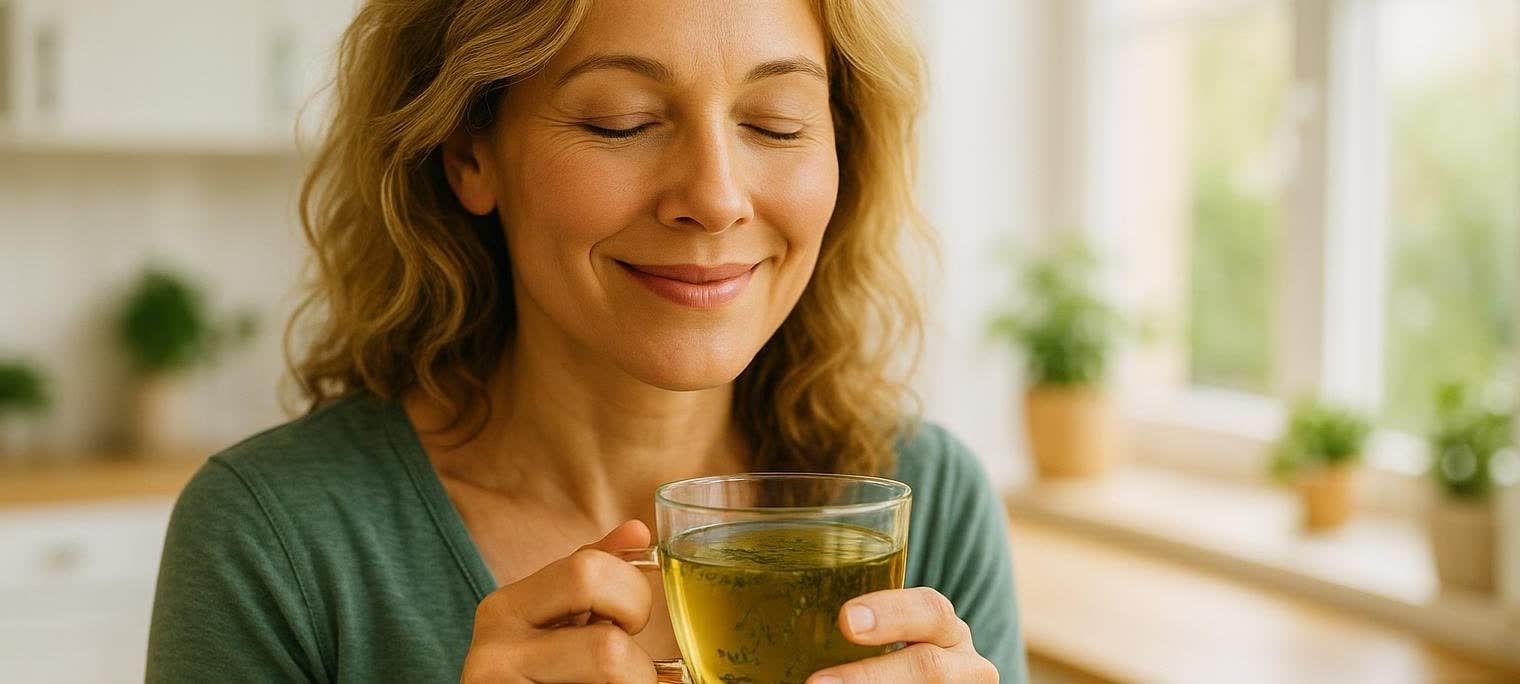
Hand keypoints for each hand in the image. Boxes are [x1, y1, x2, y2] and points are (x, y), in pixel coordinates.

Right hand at [460, 520, 656, 683]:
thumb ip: (591, 579)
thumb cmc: (534, 674)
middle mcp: (494, 652)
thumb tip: (638, 533)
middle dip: (637, 661)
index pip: (589, 571)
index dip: (631, 595)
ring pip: (612, 678)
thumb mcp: (555, 623)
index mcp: (505, 608)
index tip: (627, 620)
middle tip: (626, 671)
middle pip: (608, 647)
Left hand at [806, 587, 997, 683]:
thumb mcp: (882, 638)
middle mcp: (962, 663)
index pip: (928, 610)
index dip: (891, 613)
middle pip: (928, 668)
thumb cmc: (886, 655)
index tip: (846, 621)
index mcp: (941, 628)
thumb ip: (845, 631)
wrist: (910, 678)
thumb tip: (752, 624)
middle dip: (869, 678)